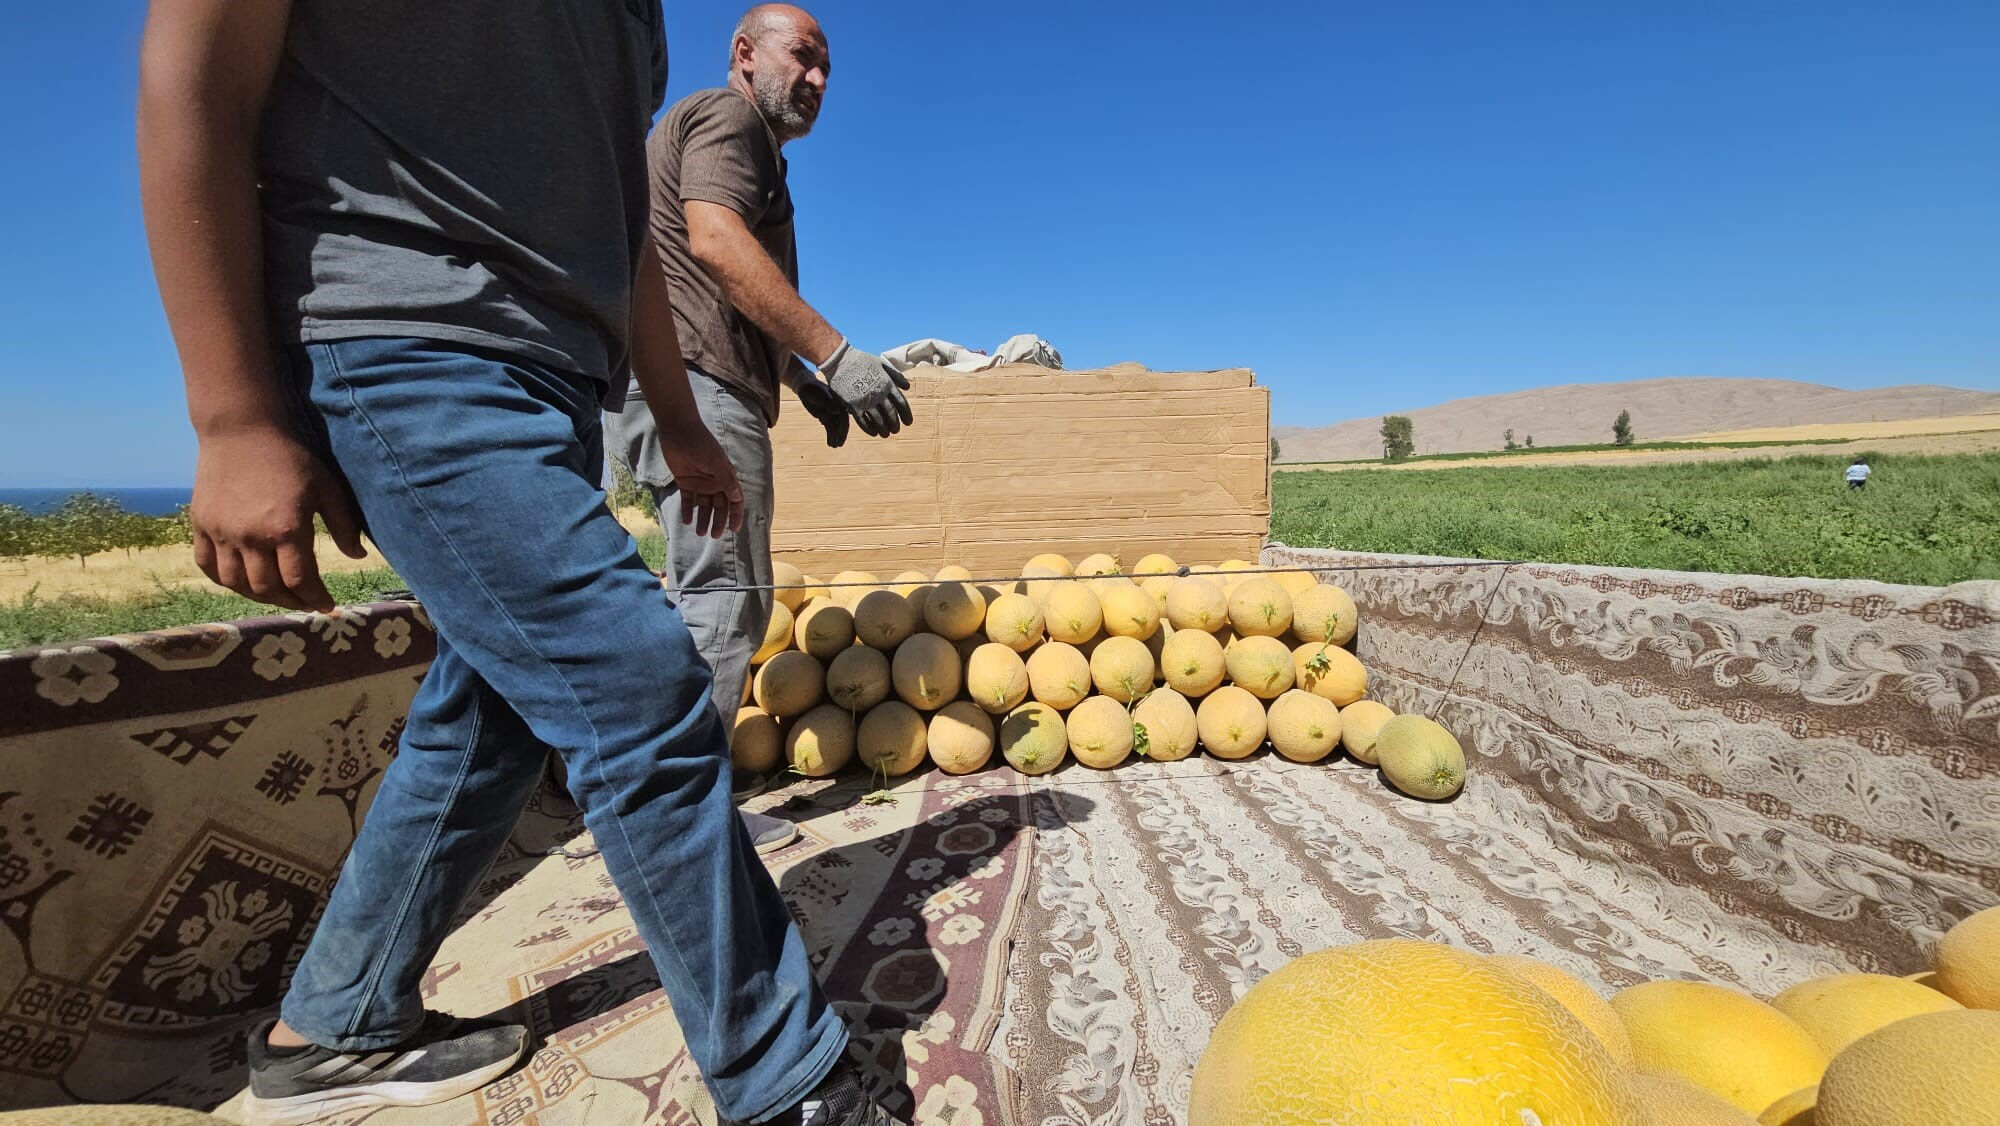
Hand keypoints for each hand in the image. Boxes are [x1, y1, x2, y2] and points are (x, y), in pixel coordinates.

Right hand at [190, 426, 367, 612]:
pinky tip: (241, 581)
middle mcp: (250, 537)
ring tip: (277, 593)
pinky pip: (207, 566)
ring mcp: (221, 532)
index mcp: (286, 529)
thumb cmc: (291, 456)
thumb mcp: (327, 487)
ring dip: (258, 596)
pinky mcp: (201, 524)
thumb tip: (357, 556)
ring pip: (236, 583)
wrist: (242, 428)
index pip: (300, 581)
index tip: (327, 604)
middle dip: (291, 601)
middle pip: (268, 588)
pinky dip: (224, 581)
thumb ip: (344, 525)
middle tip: (304, 601)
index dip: (316, 598)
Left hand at [657, 421, 743, 538]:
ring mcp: (700, 483)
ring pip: (704, 506)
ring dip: (703, 519)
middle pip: (719, 507)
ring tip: (700, 533)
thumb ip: (726, 481)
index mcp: (726, 477)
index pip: (735, 500)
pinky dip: (688, 511)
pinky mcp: (685, 482)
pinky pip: (688, 500)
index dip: (736, 515)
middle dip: (718, 521)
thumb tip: (737, 498)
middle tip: (713, 535)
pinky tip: (687, 522)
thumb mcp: (716, 463)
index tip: (734, 529)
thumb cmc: (701, 444)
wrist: (678, 431)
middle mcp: (715, 482)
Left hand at [793, 377, 849, 447]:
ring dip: (835, 437)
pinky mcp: (826, 418)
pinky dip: (830, 436)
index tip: (842, 436)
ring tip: (833, 447)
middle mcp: (838, 409)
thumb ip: (828, 401)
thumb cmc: (814, 389)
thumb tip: (836, 411)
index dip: (844, 428)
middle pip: (841, 424)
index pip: (844, 417)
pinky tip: (829, 444)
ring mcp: (833, 414)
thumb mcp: (820, 394)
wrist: (806, 388)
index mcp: (840, 403)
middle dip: (840, 435)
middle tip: (838, 445)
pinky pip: (829, 428)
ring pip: (835, 428)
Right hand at [820, 341, 913, 437]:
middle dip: (895, 424)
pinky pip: (863, 422)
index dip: (906, 415)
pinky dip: (869, 429)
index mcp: (887, 384)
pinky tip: (873, 432)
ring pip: (879, 421)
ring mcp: (865, 401)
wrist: (840, 360)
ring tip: (885, 434)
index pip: (901, 403)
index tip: (908, 422)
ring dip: (884, 429)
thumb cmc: (861, 360)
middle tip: (896, 430)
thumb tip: (907, 387)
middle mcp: (878, 394)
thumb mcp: (882, 363)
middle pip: (891, 414)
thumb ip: (896, 375)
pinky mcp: (853, 406)